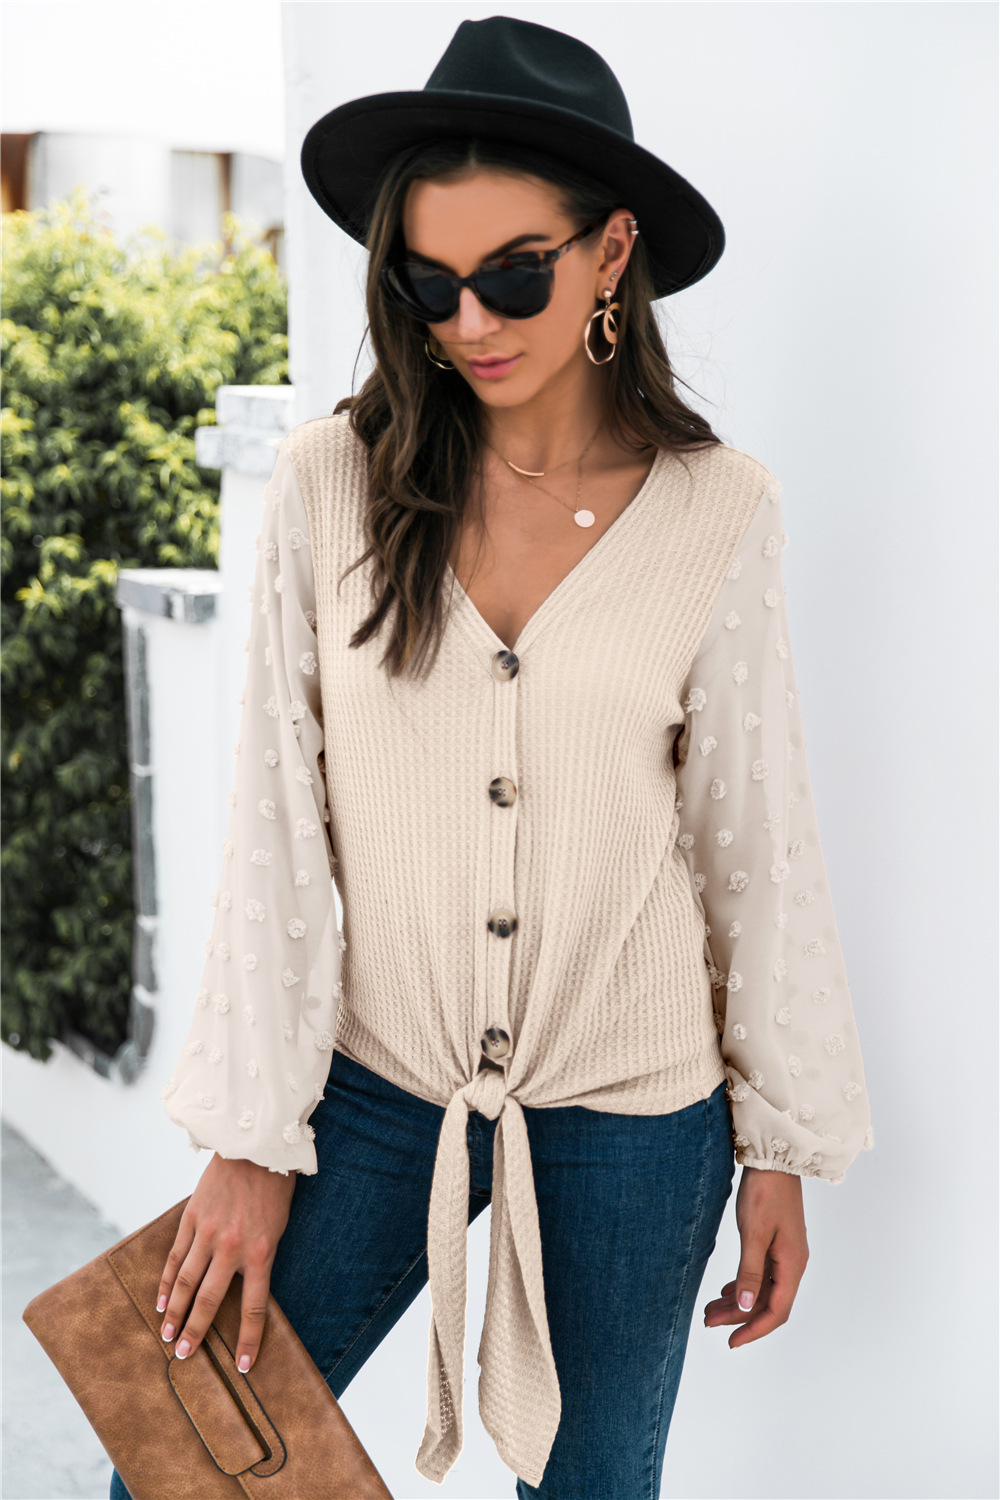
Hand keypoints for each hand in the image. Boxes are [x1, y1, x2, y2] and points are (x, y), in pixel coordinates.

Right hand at [156, 1153, 298, 1372]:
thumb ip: (261, 1256)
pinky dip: (168, 1280)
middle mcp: (232, 1246)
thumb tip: (246, 1287)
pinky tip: (162, 1299)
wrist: (255, 1146)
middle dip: (196, 1331)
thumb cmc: (274, 1187)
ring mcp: (208, 1232)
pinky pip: (176, 1256)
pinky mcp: (192, 1218)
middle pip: (210, 1300)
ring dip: (175, 1311)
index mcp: (262, 1251)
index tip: (244, 1366)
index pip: (254, 1307)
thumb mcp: (279, 1226)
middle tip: (183, 1355)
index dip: (249, 1339)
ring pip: (187, 1282)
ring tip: (166, 1334)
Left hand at [703, 1165, 808, 1347]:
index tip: (731, 1342)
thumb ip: (749, 1272)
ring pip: (762, 1288)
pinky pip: (762, 1273)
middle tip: (708, 1322)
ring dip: (738, 1301)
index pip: (776, 1311)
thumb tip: (745, 1307)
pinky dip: (743, 1284)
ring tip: (710, 1309)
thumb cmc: (765, 1193)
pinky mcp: (777, 1242)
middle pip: (767, 1302)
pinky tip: (727, 1290)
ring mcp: (785, 1252)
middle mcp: (792, 1263)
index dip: (754, 1330)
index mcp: (792, 1265)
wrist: (774, 1158)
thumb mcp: (753, 1234)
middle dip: (739, 1317)